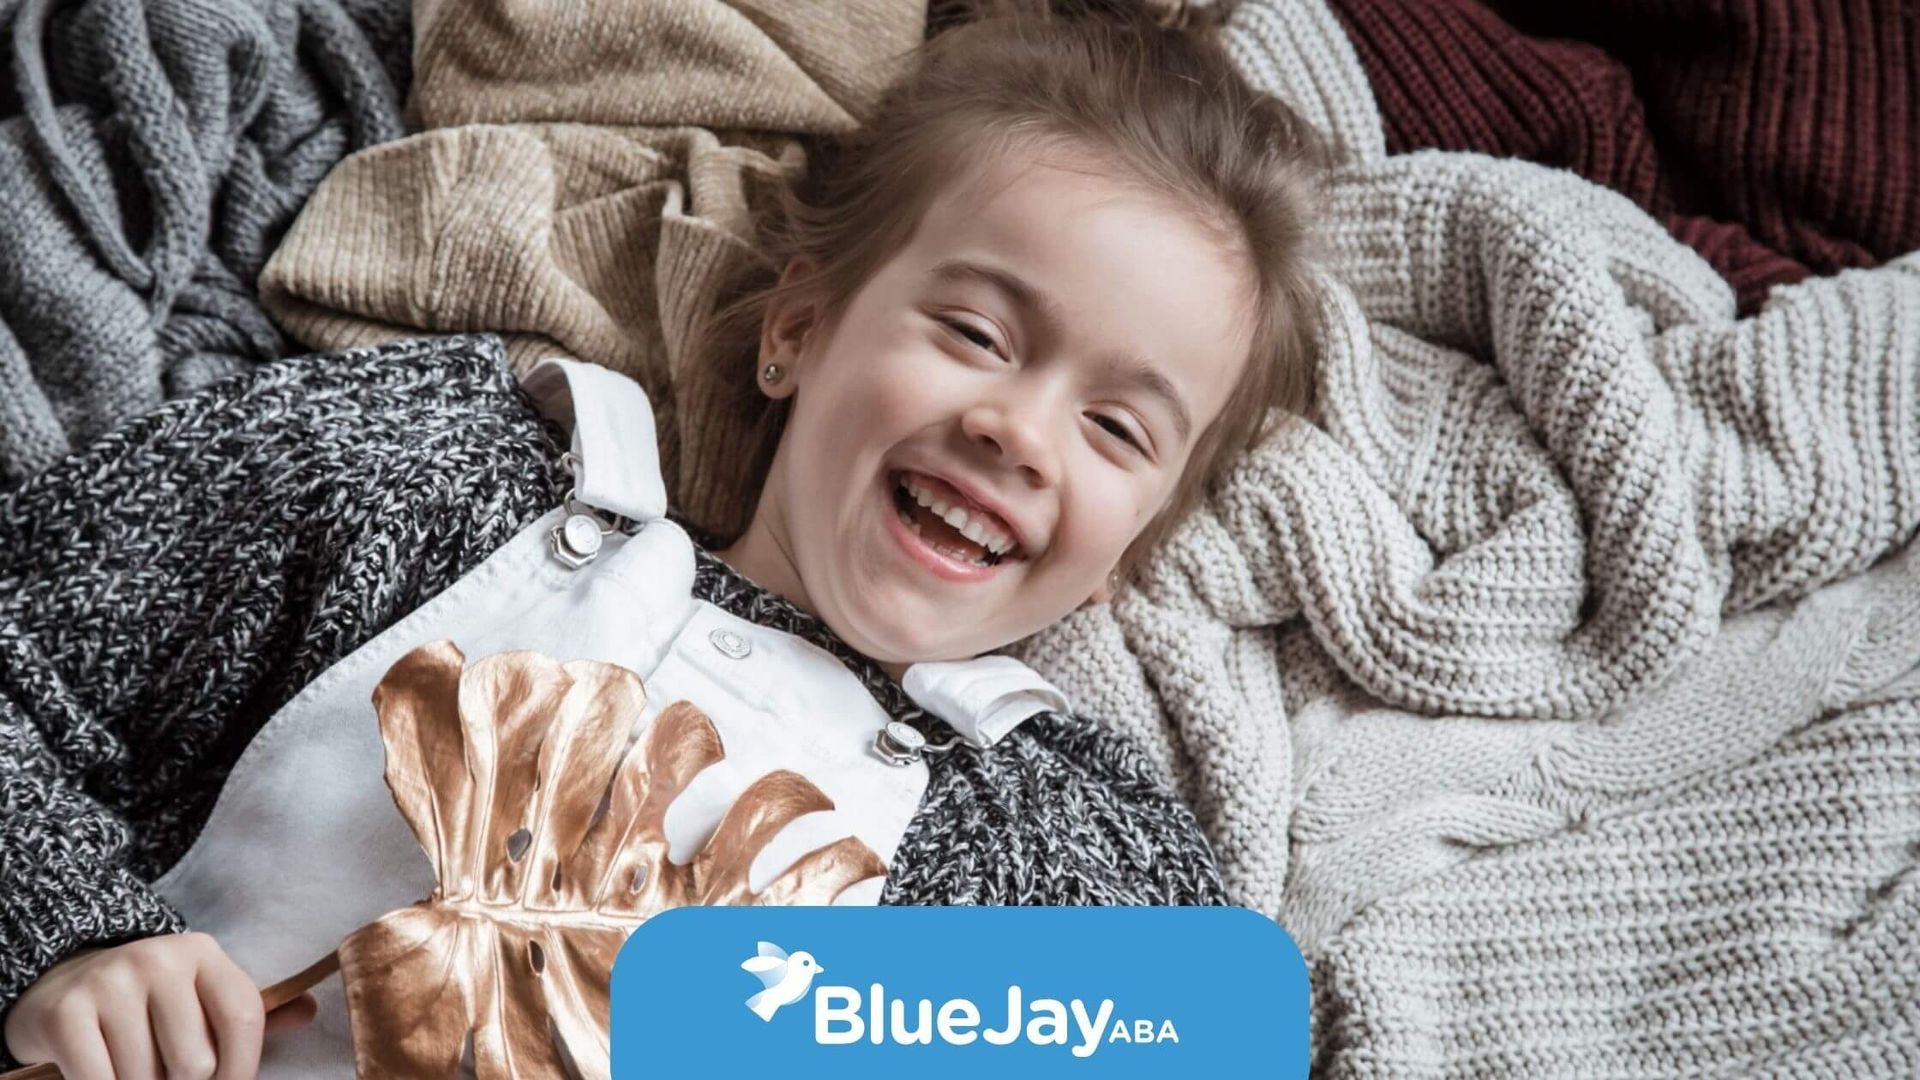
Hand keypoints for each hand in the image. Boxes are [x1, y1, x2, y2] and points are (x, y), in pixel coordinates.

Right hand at [3, 932, 316, 1079]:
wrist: (60, 984)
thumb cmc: (149, 1004)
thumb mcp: (202, 995)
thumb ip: (251, 1012)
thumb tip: (308, 1012)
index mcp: (203, 955)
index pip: (243, 1017)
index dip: (242, 1069)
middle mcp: (159, 959)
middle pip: (195, 1062)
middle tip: (167, 1074)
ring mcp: (110, 982)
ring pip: (145, 1079)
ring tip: (134, 1071)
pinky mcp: (66, 1014)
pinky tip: (103, 1075)